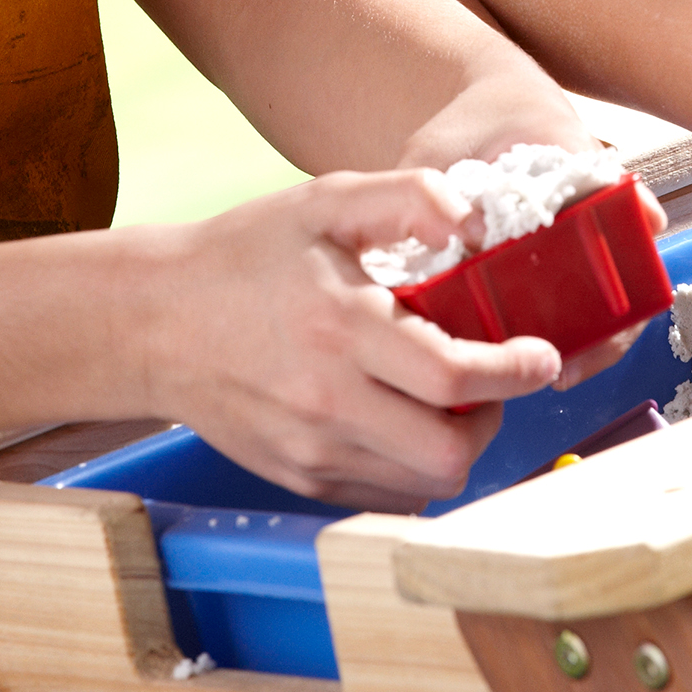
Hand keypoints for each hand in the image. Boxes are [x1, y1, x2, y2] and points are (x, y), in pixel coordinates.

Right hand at [137, 169, 566, 510]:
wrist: (151, 322)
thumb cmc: (242, 255)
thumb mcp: (323, 201)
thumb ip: (405, 197)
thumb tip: (471, 221)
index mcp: (339, 329)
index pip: (453, 377)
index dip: (515, 371)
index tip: (540, 356)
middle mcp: (326, 402)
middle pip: (449, 452)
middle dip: (493, 418)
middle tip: (490, 379)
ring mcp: (310, 450)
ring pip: (423, 483)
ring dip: (455, 444)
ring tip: (445, 397)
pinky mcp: (299, 477)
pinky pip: (386, 493)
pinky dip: (412, 464)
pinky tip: (402, 417)